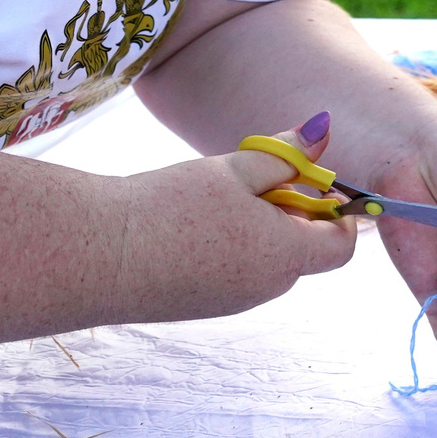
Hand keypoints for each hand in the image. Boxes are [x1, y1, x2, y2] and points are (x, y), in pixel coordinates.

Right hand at [123, 118, 358, 320]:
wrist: (95, 256)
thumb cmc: (168, 207)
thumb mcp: (233, 168)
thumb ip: (284, 154)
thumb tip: (324, 132)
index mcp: (284, 257)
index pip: (341, 244)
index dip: (335, 209)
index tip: (307, 179)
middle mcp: (265, 289)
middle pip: (302, 249)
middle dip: (288, 210)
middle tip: (250, 177)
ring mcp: (231, 302)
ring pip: (265, 258)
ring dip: (256, 226)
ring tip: (211, 197)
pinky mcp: (200, 306)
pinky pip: (233, 272)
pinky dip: (227, 245)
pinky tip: (187, 222)